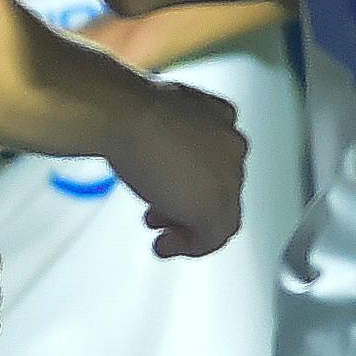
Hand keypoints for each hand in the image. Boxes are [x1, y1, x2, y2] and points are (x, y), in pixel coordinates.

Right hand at [107, 77, 247, 259]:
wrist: (124, 115)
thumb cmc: (129, 108)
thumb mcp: (151, 116)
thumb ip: (165, 135)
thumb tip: (151, 153)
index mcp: (221, 114)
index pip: (216, 153)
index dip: (190, 173)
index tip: (168, 182)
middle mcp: (231, 144)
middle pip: (217, 184)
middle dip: (186, 200)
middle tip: (159, 211)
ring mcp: (227, 178)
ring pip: (216, 212)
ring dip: (187, 226)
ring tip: (160, 234)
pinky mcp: (216, 209)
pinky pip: (212, 237)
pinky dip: (189, 247)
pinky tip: (164, 246)